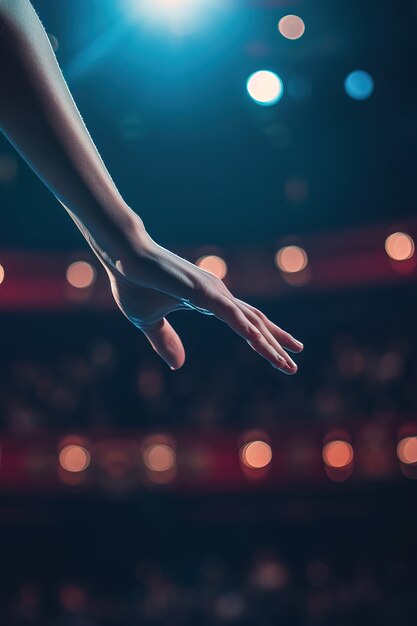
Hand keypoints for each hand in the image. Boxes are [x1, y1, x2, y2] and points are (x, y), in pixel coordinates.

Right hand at [104, 231, 303, 372]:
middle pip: (255, 323)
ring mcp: (211, 292)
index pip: (245, 324)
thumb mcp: (148, 323)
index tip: (281, 357)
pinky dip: (244, 326)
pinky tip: (258, 340)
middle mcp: (217, 296)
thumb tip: (178, 366)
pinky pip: (228, 312)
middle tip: (294, 364)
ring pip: (247, 321)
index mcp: (209, 302)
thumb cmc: (133, 283)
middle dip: (276, 344)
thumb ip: (165, 341)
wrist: (120, 257)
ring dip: (267, 343)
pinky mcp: (200, 290)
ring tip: (286, 361)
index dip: (264, 341)